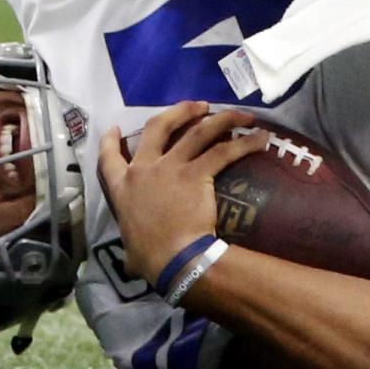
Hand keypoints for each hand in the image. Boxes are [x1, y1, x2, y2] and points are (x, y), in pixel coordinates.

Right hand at [97, 102, 266, 283]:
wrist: (173, 258)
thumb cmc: (150, 258)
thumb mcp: (130, 252)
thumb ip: (131, 249)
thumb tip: (133, 262)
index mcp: (122, 188)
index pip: (109, 158)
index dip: (110, 141)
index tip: (115, 128)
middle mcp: (145, 169)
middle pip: (158, 127)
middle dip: (178, 112)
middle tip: (196, 106)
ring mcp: (171, 167)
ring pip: (196, 132)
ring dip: (218, 119)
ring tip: (237, 114)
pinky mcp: (196, 173)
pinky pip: (223, 152)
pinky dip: (244, 143)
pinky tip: (261, 138)